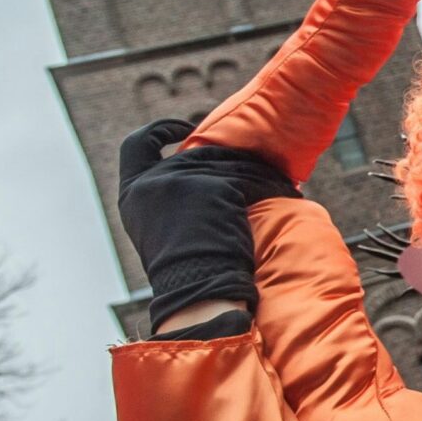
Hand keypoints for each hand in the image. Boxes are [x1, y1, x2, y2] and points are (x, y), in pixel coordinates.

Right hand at [115, 120, 300, 333]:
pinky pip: (249, 178)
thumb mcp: (161, 226)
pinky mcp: (214, 187)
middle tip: (261, 171)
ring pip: (230, 164)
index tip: (185, 129)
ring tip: (280, 185)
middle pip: (199, 155)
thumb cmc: (187, 270)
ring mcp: (181, 181)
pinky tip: (289, 194)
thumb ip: (171, 195)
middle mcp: (151, 182)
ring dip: (258, 174)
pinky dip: (270, 186)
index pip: (137, 145)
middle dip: (233, 163)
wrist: (197, 291)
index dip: (160, 131)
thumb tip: (204, 165)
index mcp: (133, 192)